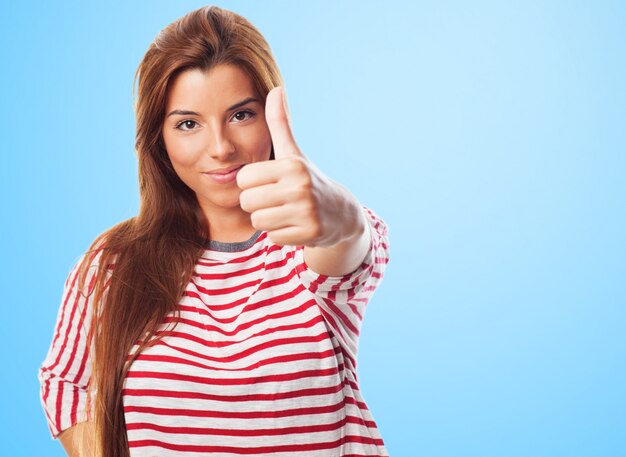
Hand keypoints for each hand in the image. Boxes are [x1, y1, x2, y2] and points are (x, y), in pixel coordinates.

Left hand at [236, 86, 361, 247]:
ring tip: (284, 211)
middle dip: (257, 203)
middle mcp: (299, 188)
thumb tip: (276, 88)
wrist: (340, 212)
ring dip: (267, 219)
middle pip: (247, 202)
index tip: (268, 182)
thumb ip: (279, 123)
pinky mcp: (309, 234)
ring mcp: (306, 212)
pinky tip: (294, 224)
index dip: (251, 183)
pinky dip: (280, 233)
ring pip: (258, 221)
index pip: (243, 178)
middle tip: (275, 199)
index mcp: (291, 166)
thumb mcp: (293, 153)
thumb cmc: (307, 179)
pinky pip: (273, 237)